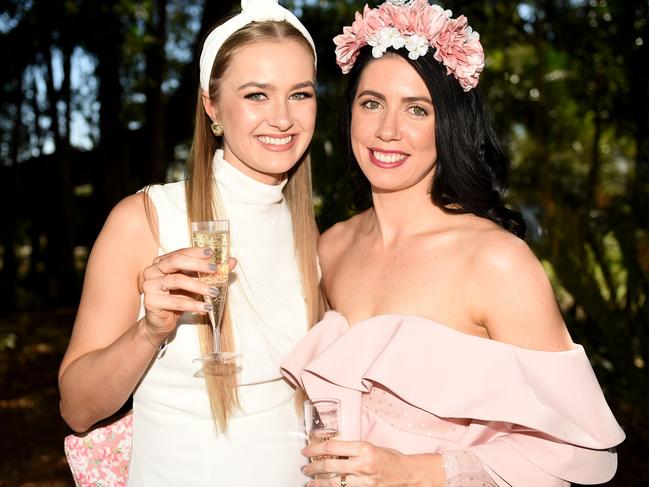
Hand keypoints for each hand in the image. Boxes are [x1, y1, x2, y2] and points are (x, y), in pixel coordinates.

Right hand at [140, 247, 235, 340]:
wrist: (162, 322)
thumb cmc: (179, 298)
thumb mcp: (196, 283)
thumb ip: (211, 272)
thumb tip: (231, 261)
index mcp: (162, 262)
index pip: (180, 252)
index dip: (196, 252)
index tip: (211, 253)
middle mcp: (153, 270)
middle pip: (175, 261)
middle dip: (197, 264)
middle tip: (215, 270)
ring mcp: (150, 285)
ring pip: (177, 281)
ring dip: (199, 286)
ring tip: (215, 292)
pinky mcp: (151, 301)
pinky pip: (176, 302)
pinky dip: (193, 304)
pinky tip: (206, 307)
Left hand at [302, 440, 443, 486]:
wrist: (408, 474)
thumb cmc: (391, 458)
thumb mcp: (372, 446)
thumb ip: (353, 449)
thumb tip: (333, 450)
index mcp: (363, 448)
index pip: (332, 447)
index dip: (315, 449)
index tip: (307, 451)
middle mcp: (362, 464)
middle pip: (330, 465)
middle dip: (313, 467)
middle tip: (305, 468)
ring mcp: (364, 481)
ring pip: (334, 482)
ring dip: (319, 482)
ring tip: (310, 481)